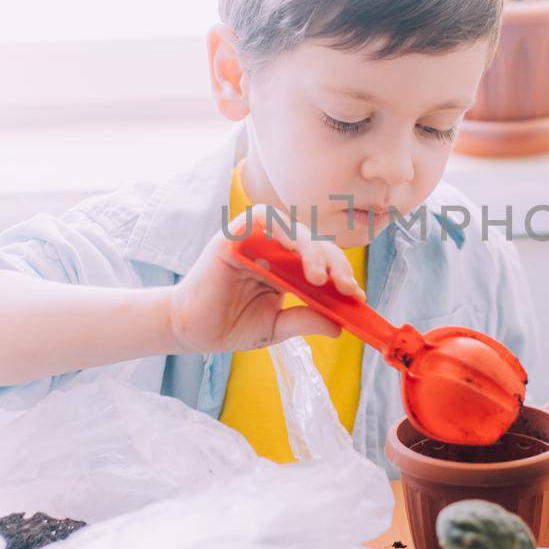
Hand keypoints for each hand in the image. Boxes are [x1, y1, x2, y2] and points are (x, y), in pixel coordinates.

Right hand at [165, 205, 362, 353]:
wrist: (191, 330)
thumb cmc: (230, 325)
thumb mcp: (276, 327)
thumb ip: (305, 320)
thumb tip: (339, 326)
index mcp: (288, 269)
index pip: (323, 263)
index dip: (341, 276)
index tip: (357, 297)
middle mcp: (275, 250)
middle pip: (315, 244)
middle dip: (335, 265)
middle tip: (346, 287)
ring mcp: (255, 240)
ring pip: (294, 230)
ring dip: (311, 250)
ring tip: (317, 277)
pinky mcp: (235, 236)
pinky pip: (262, 219)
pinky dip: (279, 229)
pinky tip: (290, 249)